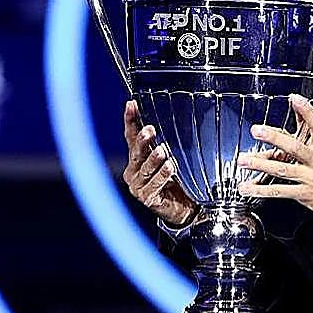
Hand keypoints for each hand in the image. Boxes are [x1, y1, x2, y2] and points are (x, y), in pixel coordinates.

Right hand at [122, 100, 197, 227]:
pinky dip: (162, 175)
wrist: (182, 207)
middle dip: (142, 140)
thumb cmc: (175, 179)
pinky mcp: (147, 198)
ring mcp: (138, 185)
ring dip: (154, 159)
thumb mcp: (169, 156)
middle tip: (150, 130)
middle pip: (136, 151)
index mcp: (137, 157)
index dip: (130, 120)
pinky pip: (154, 185)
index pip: (131, 135)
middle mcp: (134, 170)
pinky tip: (170, 167)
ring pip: (145, 168)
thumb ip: (165, 140)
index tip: (131, 104)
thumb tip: (171, 111)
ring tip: (162, 150)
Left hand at [238, 94, 312, 223]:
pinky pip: (279, 191)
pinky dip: (261, 190)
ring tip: (243, 160)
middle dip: (274, 138)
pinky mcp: (302, 194)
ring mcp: (308, 178)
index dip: (306, 111)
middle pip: (294, 148)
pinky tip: (247, 188)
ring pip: (282, 170)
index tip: (294, 99)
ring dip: (260, 165)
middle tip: (257, 131)